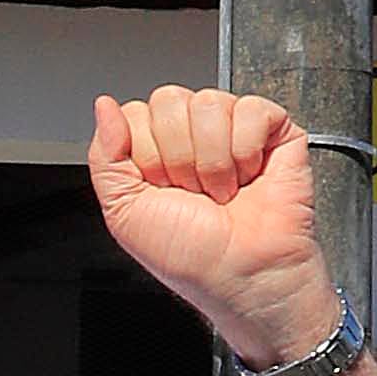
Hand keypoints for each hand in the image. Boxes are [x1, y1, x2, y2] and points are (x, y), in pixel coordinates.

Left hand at [88, 87, 338, 367]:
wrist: (239, 275)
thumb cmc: (188, 254)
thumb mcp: (122, 210)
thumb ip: (105, 155)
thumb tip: (104, 105)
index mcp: (153, 149)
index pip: (135, 113)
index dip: (145, 154)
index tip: (159, 189)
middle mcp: (190, 134)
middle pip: (169, 100)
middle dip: (177, 156)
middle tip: (192, 192)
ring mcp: (231, 128)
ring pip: (209, 103)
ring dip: (212, 159)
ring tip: (220, 190)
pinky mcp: (273, 130)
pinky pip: (251, 109)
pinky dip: (245, 149)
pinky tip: (248, 176)